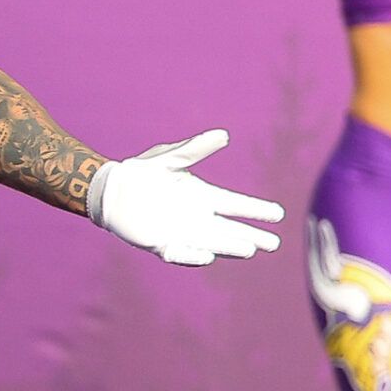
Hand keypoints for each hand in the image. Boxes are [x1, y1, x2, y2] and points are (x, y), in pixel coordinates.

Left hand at [86, 130, 284, 266]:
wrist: (112, 189)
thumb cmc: (142, 171)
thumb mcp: (171, 157)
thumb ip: (196, 149)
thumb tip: (223, 134)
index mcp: (202, 196)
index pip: (236, 205)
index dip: (256, 210)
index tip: (278, 215)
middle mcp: (197, 217)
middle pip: (230, 229)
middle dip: (251, 235)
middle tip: (274, 244)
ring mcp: (181, 232)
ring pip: (212, 243)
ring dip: (229, 247)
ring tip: (250, 249)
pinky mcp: (161, 244)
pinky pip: (180, 253)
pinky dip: (192, 256)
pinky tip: (207, 256)